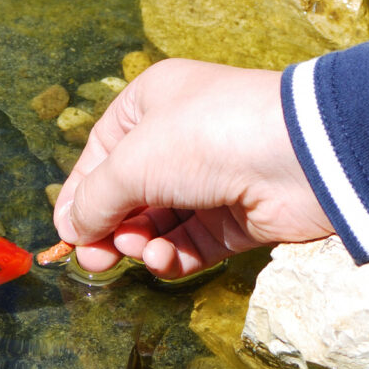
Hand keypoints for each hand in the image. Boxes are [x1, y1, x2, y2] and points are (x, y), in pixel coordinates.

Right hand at [53, 58, 334, 278]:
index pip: (98, 158)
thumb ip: (93, 201)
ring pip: (154, 225)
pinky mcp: (232, 218)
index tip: (67, 236)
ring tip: (138, 252)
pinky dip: (170, 257)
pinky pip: (187, 245)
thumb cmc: (205, 137)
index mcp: (148, 107)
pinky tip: (161, 260)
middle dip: (108, 229)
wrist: (301, 156)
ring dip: (138, 245)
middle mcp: (176, 140)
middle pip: (125, 196)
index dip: (79, 199)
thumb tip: (70, 231)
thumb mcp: (130, 163)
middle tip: (95, 260)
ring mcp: (207, 181)